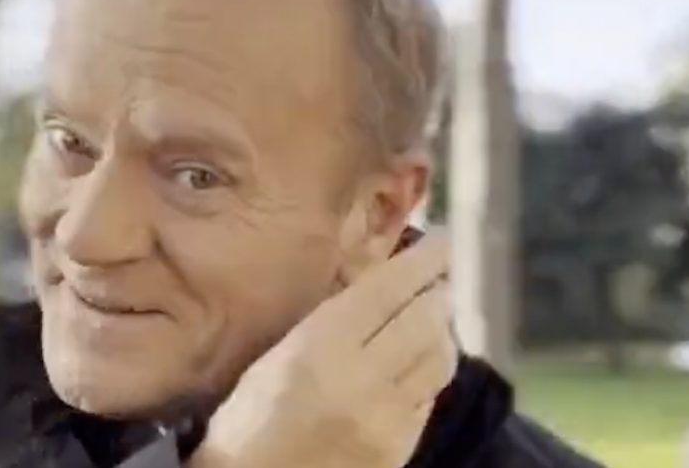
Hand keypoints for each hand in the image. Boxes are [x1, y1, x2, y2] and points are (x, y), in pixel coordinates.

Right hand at [191, 230, 455, 467]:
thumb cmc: (246, 426)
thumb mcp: (273, 361)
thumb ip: (323, 323)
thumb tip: (370, 281)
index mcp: (320, 349)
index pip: (388, 291)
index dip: (422, 261)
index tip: (442, 241)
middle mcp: (362, 380)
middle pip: (424, 320)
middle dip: (437, 292)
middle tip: (439, 279)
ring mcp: (387, 419)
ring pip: (439, 358)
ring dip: (442, 331)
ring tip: (434, 318)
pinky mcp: (400, 449)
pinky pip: (430, 397)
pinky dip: (432, 371)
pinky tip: (421, 364)